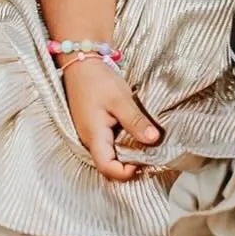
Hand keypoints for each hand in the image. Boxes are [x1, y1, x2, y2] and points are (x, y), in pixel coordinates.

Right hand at [62, 56, 159, 181]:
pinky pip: (108, 142)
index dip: (125, 172)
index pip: (108, 168)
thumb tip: (153, 140)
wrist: (81, 63)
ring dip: (126, 152)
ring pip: (109, 153)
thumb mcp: (120, 100)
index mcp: (95, 137)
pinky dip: (122, 142)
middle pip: (109, 164)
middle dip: (129, 164)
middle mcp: (90, 140)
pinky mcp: (94, 126)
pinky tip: (134, 131)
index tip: (143, 162)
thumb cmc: (98, 81)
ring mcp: (91, 134)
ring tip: (144, 141)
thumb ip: (136, 121)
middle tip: (149, 153)